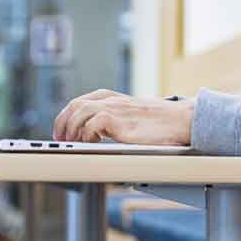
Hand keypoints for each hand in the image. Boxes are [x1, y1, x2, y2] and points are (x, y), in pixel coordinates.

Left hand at [53, 89, 194, 145]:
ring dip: (71, 129)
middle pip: (74, 105)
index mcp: (110, 97)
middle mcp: (109, 100)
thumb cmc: (158, 122)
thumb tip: (97, 133)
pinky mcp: (119, 121)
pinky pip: (92, 124)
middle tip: (61, 140)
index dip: (65, 117)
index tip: (60, 132)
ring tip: (74, 143)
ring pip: (79, 112)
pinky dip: (86, 134)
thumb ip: (114, 118)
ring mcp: (114, 109)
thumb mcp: (130, 115)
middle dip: (62, 123)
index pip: (78, 102)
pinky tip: (91, 143)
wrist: (179, 120)